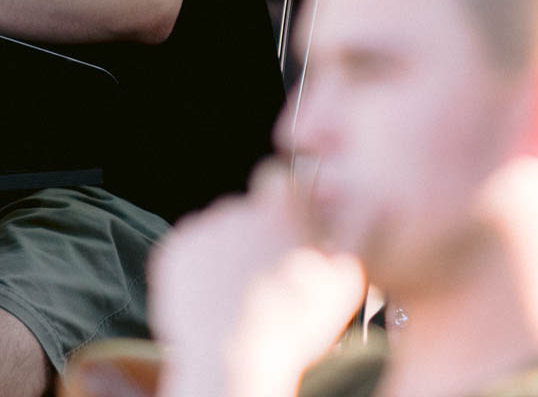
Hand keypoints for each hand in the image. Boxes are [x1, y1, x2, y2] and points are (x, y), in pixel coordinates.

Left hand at [151, 162, 365, 396]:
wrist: (233, 357)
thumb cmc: (292, 327)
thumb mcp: (343, 283)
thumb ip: (349, 238)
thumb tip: (362, 214)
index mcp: (278, 212)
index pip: (280, 180)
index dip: (285, 199)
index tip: (287, 222)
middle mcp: (236, 210)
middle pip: (247, 211)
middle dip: (256, 235)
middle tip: (268, 273)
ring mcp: (202, 230)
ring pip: (219, 232)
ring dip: (229, 253)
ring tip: (242, 294)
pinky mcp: (175, 253)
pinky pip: (191, 251)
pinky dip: (201, 269)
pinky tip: (217, 297)